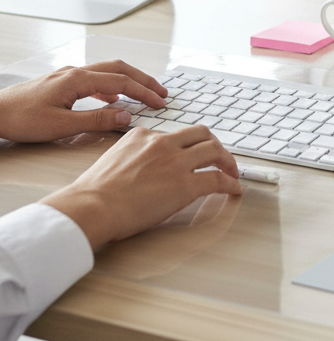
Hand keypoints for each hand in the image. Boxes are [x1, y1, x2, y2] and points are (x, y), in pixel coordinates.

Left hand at [0, 62, 167, 142]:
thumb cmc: (21, 119)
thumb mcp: (60, 125)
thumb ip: (96, 120)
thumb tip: (126, 115)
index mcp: (78, 79)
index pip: (121, 82)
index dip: (144, 92)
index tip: (160, 101)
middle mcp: (75, 72)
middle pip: (119, 69)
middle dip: (143, 80)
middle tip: (161, 92)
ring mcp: (68, 75)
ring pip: (108, 71)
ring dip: (129, 81)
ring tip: (143, 93)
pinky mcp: (61, 82)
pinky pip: (95, 78)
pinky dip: (111, 85)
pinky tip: (112, 99)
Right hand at [41, 126, 241, 248]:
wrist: (91, 207)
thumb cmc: (93, 193)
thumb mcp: (112, 160)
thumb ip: (132, 156)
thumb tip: (140, 170)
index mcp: (143, 136)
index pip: (173, 134)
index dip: (187, 145)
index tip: (192, 153)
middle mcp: (162, 143)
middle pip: (201, 133)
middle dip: (214, 144)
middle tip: (220, 158)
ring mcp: (176, 162)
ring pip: (214, 150)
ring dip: (227, 161)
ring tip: (232, 172)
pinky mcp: (186, 184)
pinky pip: (217, 179)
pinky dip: (230, 183)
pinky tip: (234, 189)